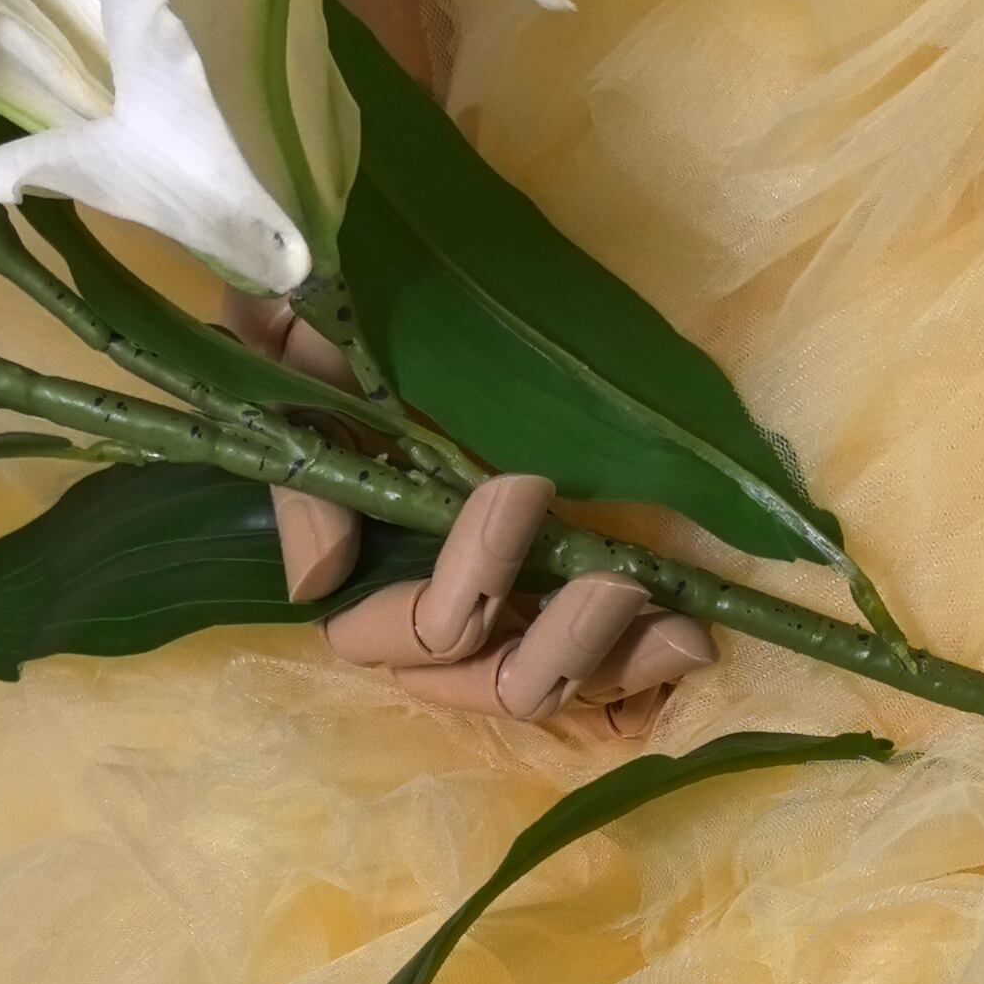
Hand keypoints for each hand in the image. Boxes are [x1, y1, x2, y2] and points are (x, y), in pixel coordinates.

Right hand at [228, 297, 717, 740]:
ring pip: (551, 688)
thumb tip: (323, 577)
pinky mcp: (554, 610)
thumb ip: (301, 467)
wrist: (392, 294)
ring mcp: (499, 619)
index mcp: (364, 571)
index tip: (523, 487)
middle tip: (618, 583)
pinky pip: (597, 679)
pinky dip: (641, 669)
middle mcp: (429, 617)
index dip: (467, 575)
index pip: (414, 631)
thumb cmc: (338, 326)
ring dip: (614, 665)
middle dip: (558, 645)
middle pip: (490, 683)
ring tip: (684, 630)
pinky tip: (690, 641)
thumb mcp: (293, 368)